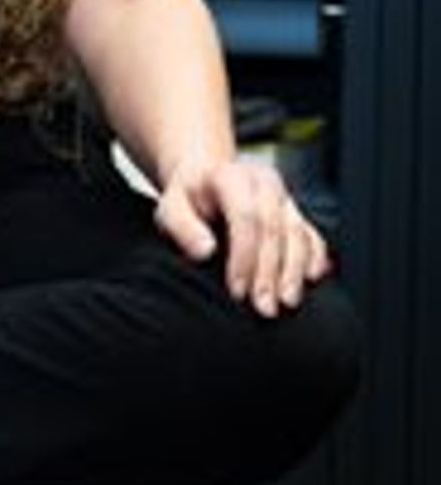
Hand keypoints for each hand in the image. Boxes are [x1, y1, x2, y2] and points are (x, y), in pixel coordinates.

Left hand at [154, 157, 331, 317]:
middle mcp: (263, 183)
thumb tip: (205, 251)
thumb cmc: (187, 199)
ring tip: (286, 302)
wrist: (204, 179)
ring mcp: (283, 197)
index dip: (244, 256)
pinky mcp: (295, 212)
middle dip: (270, 272)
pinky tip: (311, 280)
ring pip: (297, 233)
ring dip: (294, 271)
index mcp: (230, 177)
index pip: (246, 216)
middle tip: (264, 307)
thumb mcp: (170, 208)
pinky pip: (312, 235)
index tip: (236, 290)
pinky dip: (315, 258)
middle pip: (275, 228)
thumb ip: (183, 227)